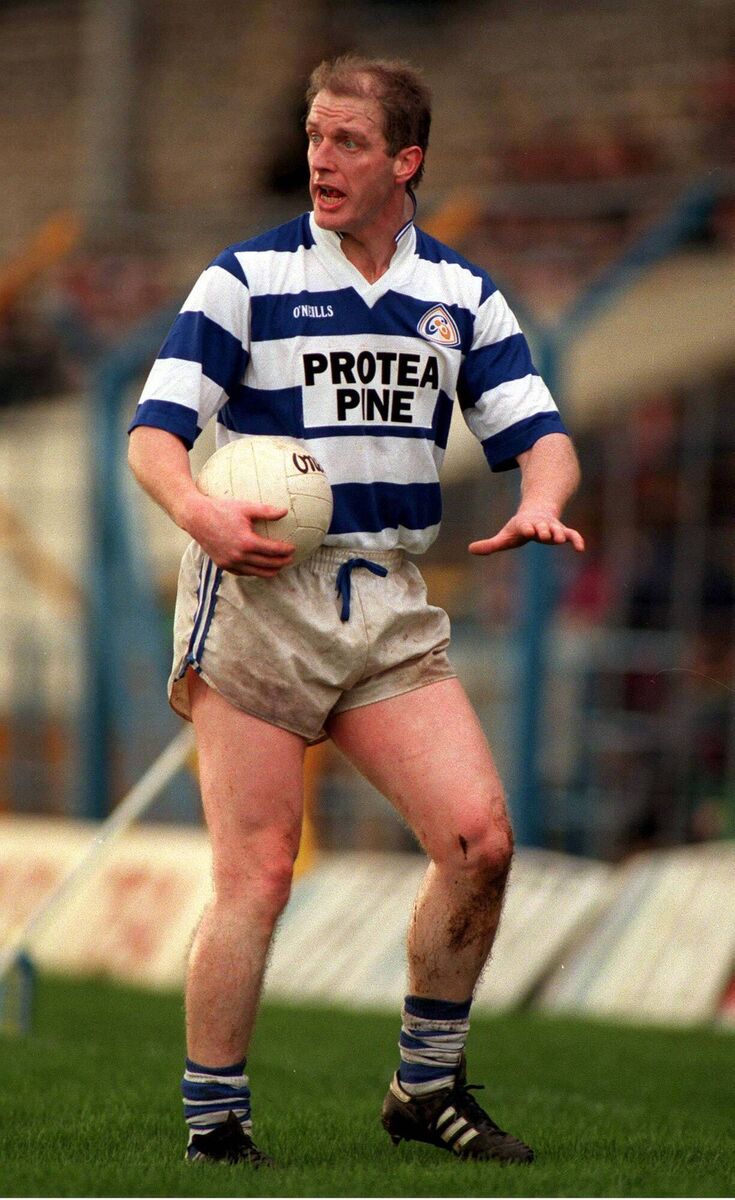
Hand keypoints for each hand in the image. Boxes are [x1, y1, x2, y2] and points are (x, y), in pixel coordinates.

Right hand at [189, 494, 295, 575]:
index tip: (293, 548)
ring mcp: (230, 562)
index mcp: (247, 542)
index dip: (286, 551)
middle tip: (290, 559)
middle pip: (267, 564)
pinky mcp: (223, 565)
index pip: (273, 551)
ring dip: (270, 571)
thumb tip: (285, 511)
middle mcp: (239, 556)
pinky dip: (254, 572)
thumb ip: (267, 511)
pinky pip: (243, 572)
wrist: (196, 517)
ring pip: (256, 572)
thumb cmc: (222, 509)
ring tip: (279, 566)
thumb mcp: (246, 507)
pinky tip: (260, 568)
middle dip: (281, 563)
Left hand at [469, 509, 584, 555]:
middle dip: (543, 530)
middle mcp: (540, 524)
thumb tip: (470, 549)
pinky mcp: (562, 531)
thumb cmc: (520, 528)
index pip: (525, 526)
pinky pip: (572, 534)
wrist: (538, 512)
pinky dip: (577, 540)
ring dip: (559, 534)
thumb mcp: (505, 536)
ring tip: (560, 540)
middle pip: (543, 526)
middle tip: (544, 535)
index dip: (527, 528)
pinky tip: (581, 549)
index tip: (528, 530)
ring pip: (557, 529)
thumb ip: (490, 544)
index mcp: (525, 525)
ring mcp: (552, 527)